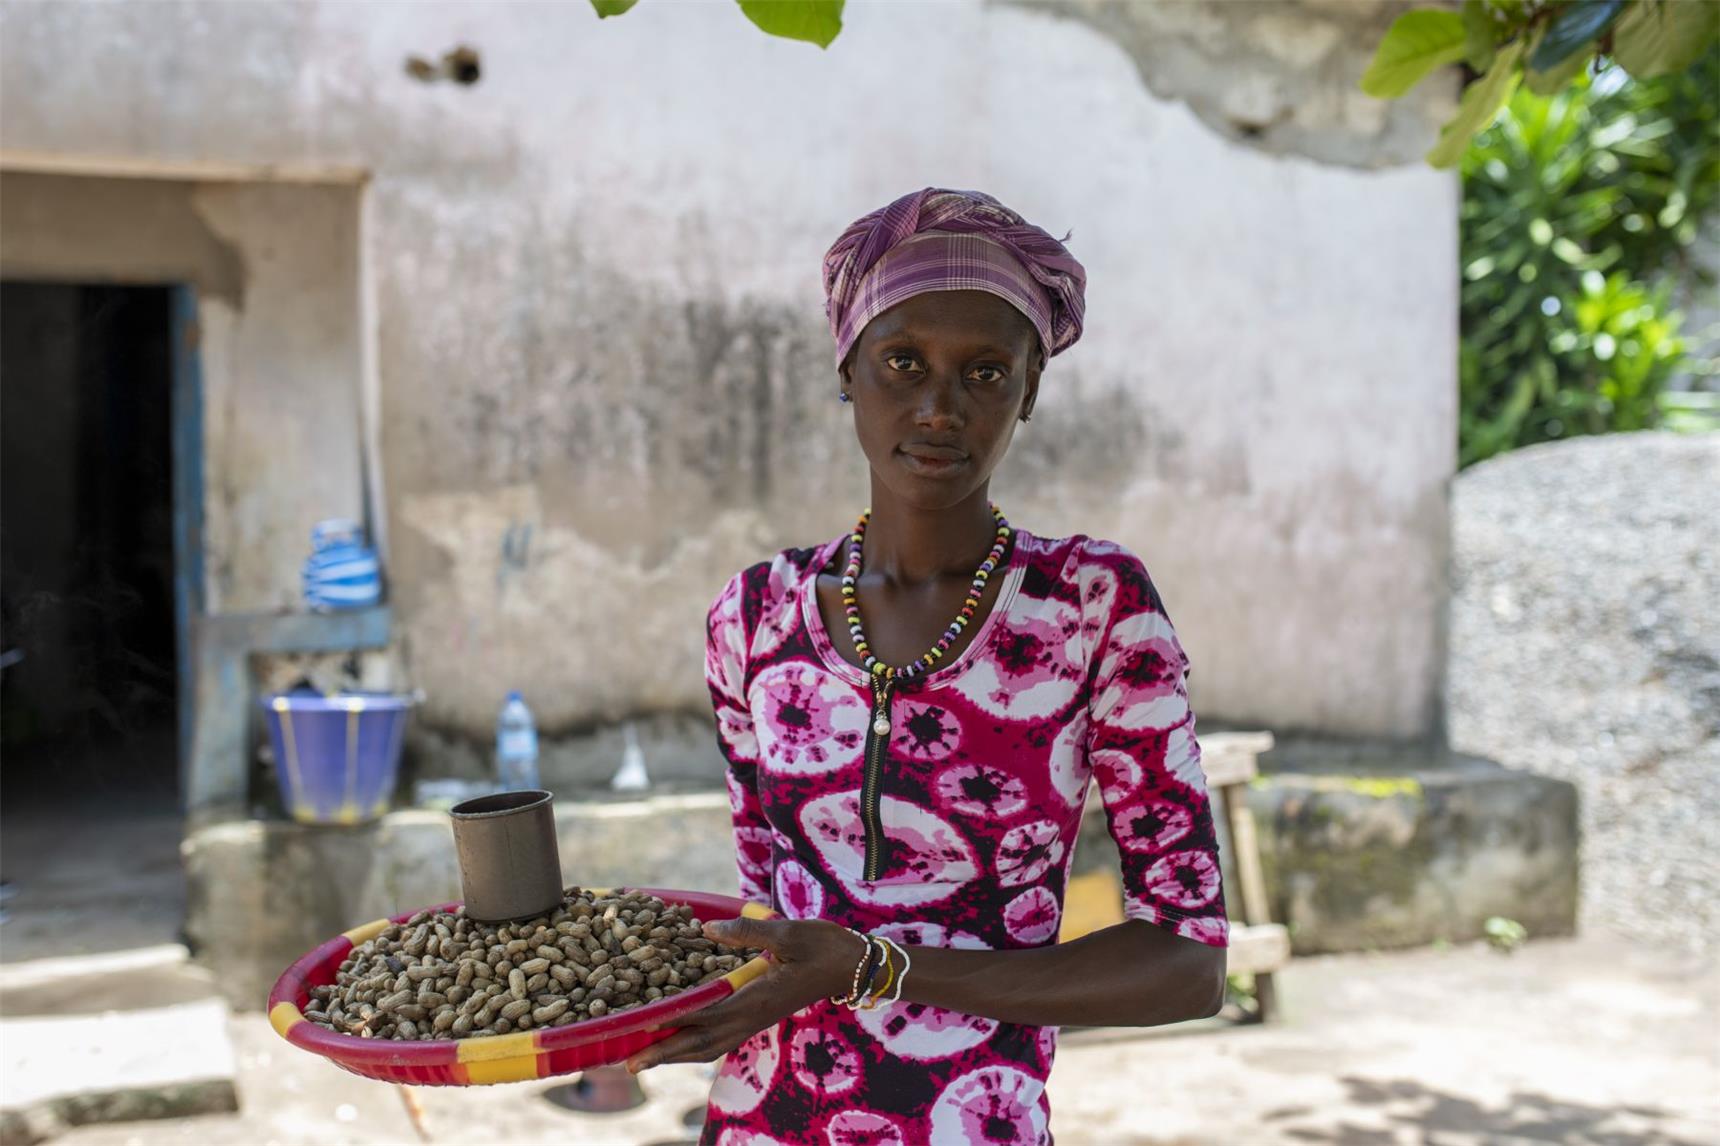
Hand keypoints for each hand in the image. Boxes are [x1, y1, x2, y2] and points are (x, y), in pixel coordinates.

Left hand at [623, 916, 865, 1072]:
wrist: (854, 964)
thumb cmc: (824, 945)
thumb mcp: (788, 932)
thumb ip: (747, 932)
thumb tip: (705, 928)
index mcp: (757, 997)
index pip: (705, 1016)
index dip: (671, 1025)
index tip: (640, 1031)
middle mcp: (754, 1015)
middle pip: (701, 1044)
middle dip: (664, 1055)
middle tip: (628, 1065)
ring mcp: (758, 1019)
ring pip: (711, 1046)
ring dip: (678, 1054)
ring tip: (647, 1059)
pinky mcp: (760, 1015)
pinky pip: (722, 1038)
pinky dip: (697, 1044)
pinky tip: (684, 1040)